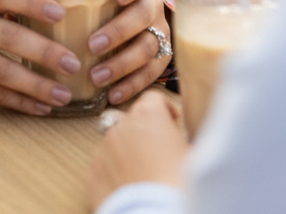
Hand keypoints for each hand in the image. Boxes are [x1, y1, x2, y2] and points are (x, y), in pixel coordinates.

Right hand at [0, 0, 83, 115]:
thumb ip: (8, 4)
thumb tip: (58, 13)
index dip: (32, 3)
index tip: (60, 13)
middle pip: (8, 38)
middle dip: (43, 52)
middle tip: (72, 63)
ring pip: (3, 73)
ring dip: (36, 86)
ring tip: (63, 94)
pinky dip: (20, 103)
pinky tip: (42, 107)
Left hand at [86, 89, 186, 207]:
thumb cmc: (177, 186)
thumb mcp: (193, 155)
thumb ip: (182, 139)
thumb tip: (183, 141)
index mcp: (148, 115)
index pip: (153, 98)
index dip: (164, 110)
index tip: (171, 122)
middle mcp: (121, 126)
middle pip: (133, 120)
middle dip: (146, 132)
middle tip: (160, 153)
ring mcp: (104, 149)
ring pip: (116, 144)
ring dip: (128, 153)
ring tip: (144, 175)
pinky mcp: (92, 173)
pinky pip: (104, 167)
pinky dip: (115, 173)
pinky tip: (130, 187)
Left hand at [87, 0, 171, 103]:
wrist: (131, 17)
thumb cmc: (102, 1)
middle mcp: (153, 6)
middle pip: (144, 14)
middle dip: (119, 31)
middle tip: (93, 45)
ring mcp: (160, 32)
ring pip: (148, 47)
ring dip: (122, 64)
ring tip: (96, 77)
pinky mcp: (161, 58)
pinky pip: (151, 74)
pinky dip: (131, 85)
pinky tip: (112, 95)